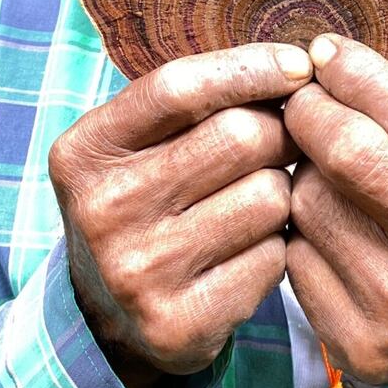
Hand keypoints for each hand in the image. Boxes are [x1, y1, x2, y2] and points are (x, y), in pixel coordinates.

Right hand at [48, 44, 312, 387]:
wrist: (108, 316)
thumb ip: (200, 100)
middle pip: (241, 136)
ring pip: (270, 196)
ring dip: (282, 193)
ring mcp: (138, 271)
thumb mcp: (141, 143)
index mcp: (87, 150)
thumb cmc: (148, 202)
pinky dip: (279, 247)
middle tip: (283, 143)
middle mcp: (104, 209)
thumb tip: (300, 67)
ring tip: (255, 202)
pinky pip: (276, 257)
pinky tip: (251, 251)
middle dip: (281, 133)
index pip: (180, 87)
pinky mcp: (179, 322)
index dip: (251, 67)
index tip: (300, 65)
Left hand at [283, 35, 387, 387]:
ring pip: (309, 200)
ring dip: (304, 171)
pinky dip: (298, 227)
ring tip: (330, 177)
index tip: (324, 52)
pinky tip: (325, 228)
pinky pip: (292, 252)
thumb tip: (329, 58)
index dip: (357, 74)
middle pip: (352, 155)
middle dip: (312, 110)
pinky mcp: (360, 343)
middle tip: (303, 99)